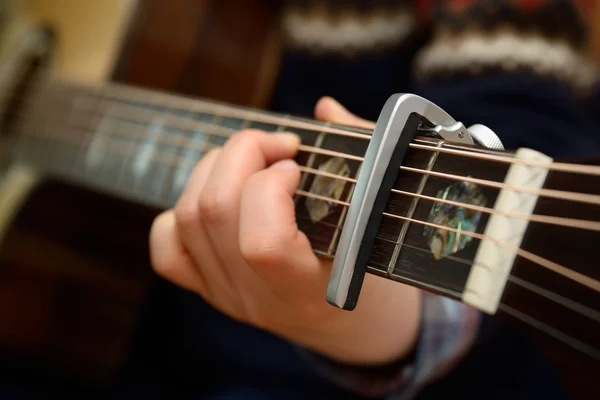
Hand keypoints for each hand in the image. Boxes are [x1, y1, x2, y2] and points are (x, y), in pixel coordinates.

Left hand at [149, 97, 420, 365]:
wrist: (345, 325)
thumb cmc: (368, 269)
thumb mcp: (381, 220)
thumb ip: (362, 159)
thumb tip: (324, 109)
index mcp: (306, 289)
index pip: (262, 244)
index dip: (271, 187)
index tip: (298, 167)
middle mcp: (256, 296)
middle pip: (214, 211)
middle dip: (242, 152)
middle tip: (279, 145)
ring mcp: (225, 294)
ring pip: (186, 216)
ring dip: (215, 167)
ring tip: (253, 160)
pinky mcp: (206, 288)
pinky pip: (166, 246)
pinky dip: (182, 208)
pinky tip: (220, 196)